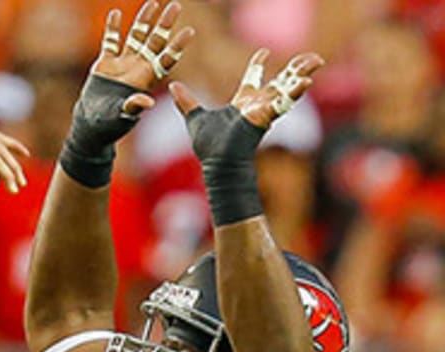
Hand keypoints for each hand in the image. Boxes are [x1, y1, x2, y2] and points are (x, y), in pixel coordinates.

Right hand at [89, 2, 194, 115]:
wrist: (92, 124)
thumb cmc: (111, 123)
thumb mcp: (123, 116)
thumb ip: (134, 105)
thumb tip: (148, 102)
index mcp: (147, 78)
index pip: (166, 58)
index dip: (177, 45)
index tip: (189, 31)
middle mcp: (138, 67)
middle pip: (155, 41)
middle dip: (165, 24)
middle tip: (176, 6)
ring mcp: (123, 63)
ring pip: (136, 36)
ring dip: (144, 20)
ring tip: (152, 3)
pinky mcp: (106, 63)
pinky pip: (111, 41)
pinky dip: (112, 28)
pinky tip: (116, 13)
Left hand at [171, 49, 323, 226]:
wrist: (216, 163)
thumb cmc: (209, 146)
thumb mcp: (195, 117)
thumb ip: (185, 101)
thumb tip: (173, 86)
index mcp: (242, 103)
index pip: (253, 79)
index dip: (258, 64)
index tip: (263, 51)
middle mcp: (257, 105)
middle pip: (280, 81)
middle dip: (295, 68)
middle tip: (310, 56)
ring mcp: (264, 110)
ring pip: (287, 88)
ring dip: (302, 74)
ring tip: (316, 60)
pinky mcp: (266, 117)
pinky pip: (284, 103)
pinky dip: (295, 92)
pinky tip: (307, 81)